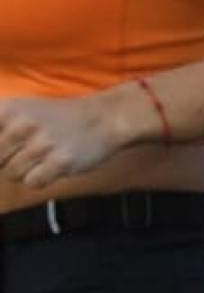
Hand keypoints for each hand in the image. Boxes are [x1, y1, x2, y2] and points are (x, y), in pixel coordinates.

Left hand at [0, 91, 134, 190]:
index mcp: (7, 109)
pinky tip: (52, 167)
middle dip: (9, 162)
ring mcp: (42, 144)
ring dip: (26, 172)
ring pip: (12, 174)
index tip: (12, 150)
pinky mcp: (60, 162)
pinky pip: (32, 183)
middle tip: (31, 152)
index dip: (1, 150)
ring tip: (43, 159)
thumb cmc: (58, 118)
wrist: (103, 118)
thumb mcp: (19, 110)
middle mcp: (22, 124)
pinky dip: (41, 180)